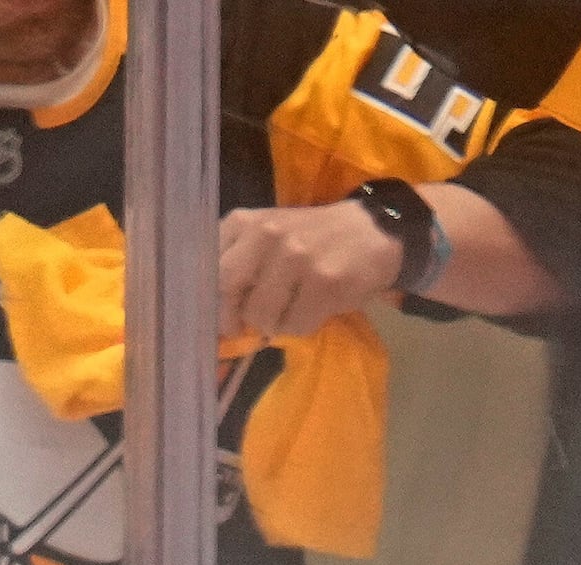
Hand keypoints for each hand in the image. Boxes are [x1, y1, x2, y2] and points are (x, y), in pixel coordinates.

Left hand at [219, 200, 403, 341]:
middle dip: (234, 315)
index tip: (223, 313)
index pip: (207, 267)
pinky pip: (295, 324)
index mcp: (244, 221)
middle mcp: (266, 234)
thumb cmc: (314, 239)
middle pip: (225, 290)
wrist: (373, 231)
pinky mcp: (325, 282)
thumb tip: (218, 312)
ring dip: (272, 324)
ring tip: (288, 313)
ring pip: (260, 314)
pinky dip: (301, 327)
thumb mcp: (269, 235)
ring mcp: (296, 258)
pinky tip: (313, 312)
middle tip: (247, 324)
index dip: (211, 298)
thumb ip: (240, 260)